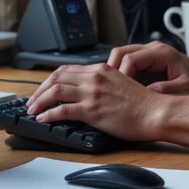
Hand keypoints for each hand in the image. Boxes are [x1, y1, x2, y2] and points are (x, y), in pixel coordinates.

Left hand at [25, 63, 165, 141]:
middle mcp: (94, 77)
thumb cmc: (143, 104)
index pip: (67, 70)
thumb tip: (88, 91)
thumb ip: (103, 83)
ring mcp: (92, 93)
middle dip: (39, 90)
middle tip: (32, 101)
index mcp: (101, 69)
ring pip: (55, 91)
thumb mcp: (121, 84)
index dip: (50, 80)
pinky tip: (43, 119)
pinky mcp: (92, 110)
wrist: (155, 112)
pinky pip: (62, 110)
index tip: (44, 90)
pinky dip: (48, 114)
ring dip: (39, 101)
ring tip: (33, 111)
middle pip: (56, 77)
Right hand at [107, 40, 188, 94]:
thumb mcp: (185, 89)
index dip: (120, 74)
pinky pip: (128, 66)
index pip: (130, 58)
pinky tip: (120, 91)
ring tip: (111, 91)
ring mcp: (150, 55)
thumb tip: (146, 93)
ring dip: (115, 73)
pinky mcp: (148, 64)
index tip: (117, 91)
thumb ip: (166, 90)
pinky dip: (121, 76)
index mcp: (162, 53)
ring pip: (122, 57)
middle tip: (107, 90)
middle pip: (121, 52)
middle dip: (111, 70)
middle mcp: (154, 49)